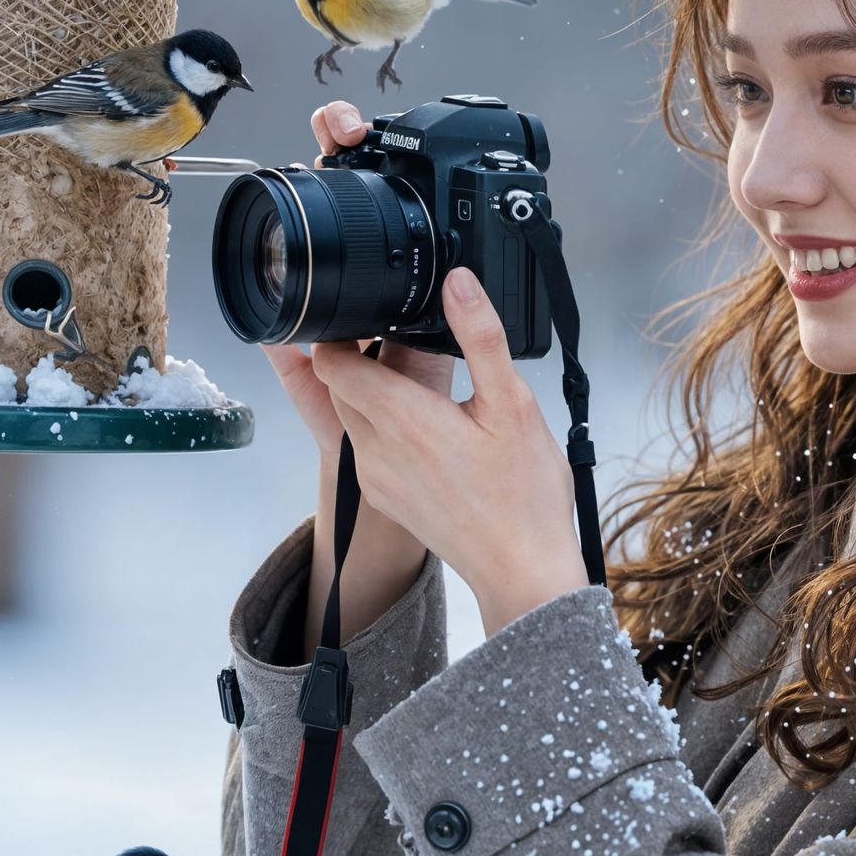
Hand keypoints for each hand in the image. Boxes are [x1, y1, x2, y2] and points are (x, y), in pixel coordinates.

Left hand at [311, 262, 588, 639]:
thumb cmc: (524, 496)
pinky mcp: (385, 498)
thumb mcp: (514, 404)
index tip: (370, 316)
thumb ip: (481, 337)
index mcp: (402, 420)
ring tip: (421, 385)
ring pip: (351, 418)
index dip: (341, 333)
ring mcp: (376, 479)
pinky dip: (384, 428)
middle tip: (400, 341)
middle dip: (358, 359)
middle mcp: (375, 450)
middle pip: (338, 387)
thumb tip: (459, 283)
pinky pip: (366, 449)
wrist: (522, 571)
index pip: (331, 362)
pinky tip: (429, 429)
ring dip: (371, 394)